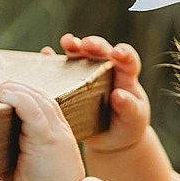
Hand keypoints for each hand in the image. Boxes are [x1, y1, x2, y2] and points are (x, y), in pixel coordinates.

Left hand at [0, 80, 86, 180]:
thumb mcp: (25, 171)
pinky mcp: (47, 138)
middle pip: (39, 96)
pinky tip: (3, 96)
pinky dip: (17, 98)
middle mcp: (58, 130)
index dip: (23, 96)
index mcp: (55, 136)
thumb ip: (12, 158)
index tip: (3, 97)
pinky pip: (32, 109)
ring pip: (36, 97)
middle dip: (14, 88)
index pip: (42, 105)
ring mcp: (54, 132)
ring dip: (12, 90)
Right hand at [39, 33, 151, 153]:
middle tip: (85, 45)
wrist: (111, 138)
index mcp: (126, 76)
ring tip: (66, 42)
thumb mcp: (133, 119)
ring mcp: (87, 74)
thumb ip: (129, 107)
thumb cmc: (127, 125)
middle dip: (94, 44)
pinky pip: (60, 68)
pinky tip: (45, 54)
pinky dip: (52, 60)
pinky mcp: (70, 82)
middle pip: (101, 50)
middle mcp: (106, 69)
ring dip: (73, 46)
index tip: (116, 53)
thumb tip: (118, 95)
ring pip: (80, 54)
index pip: (128, 59)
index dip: (123, 53)